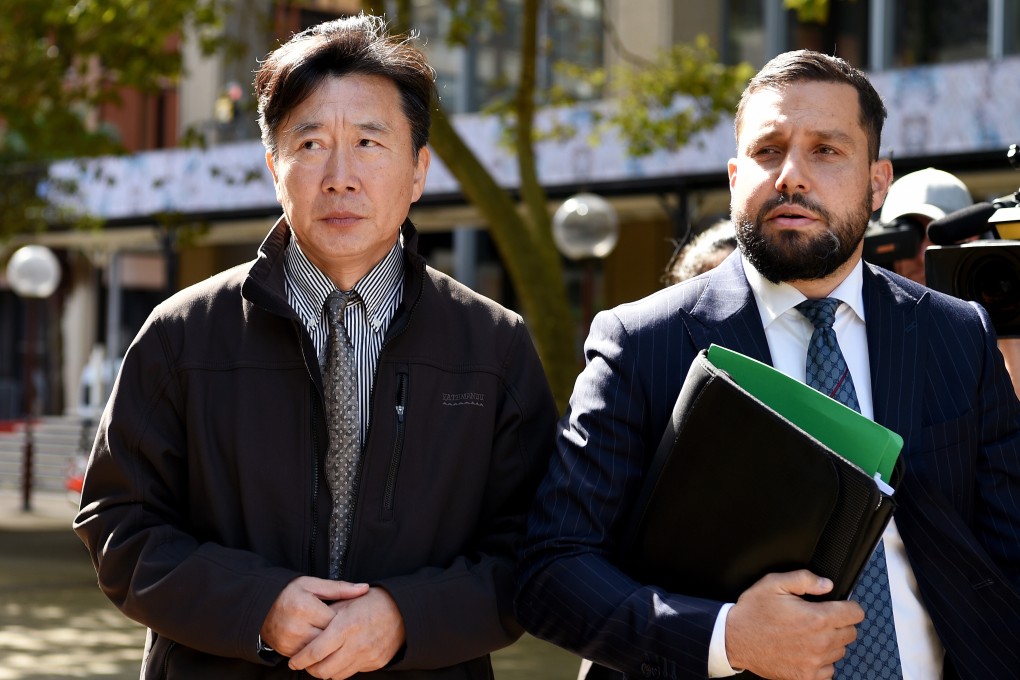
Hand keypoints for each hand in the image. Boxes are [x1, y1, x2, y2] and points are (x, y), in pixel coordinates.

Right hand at [260, 577, 369, 656]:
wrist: (261, 605)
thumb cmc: (290, 592)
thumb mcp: (313, 584)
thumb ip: (339, 588)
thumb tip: (365, 588)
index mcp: (306, 608)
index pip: (336, 622)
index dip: (346, 621)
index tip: (352, 618)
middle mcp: (297, 628)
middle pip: (329, 639)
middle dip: (340, 636)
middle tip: (349, 630)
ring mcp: (290, 642)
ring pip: (320, 651)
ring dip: (330, 646)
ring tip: (338, 638)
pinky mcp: (286, 651)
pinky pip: (308, 657)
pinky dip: (317, 652)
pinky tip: (324, 645)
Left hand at [288, 586, 405, 678]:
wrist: (402, 611)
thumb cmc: (372, 603)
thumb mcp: (347, 602)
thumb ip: (327, 616)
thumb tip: (307, 629)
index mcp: (345, 626)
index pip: (315, 652)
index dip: (300, 660)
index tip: (293, 661)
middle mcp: (356, 644)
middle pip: (323, 670)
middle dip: (310, 669)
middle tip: (306, 663)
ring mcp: (367, 656)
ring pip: (336, 675)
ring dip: (326, 670)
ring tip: (322, 661)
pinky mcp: (375, 663)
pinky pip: (352, 672)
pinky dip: (343, 668)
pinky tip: (341, 657)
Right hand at [725, 570, 863, 679]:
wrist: (733, 639)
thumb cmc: (753, 612)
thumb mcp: (774, 583)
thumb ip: (804, 579)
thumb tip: (827, 584)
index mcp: (816, 618)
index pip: (855, 614)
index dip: (848, 606)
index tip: (840, 605)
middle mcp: (820, 642)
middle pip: (851, 633)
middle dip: (839, 623)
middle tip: (818, 618)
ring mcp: (814, 663)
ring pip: (840, 651)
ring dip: (831, 642)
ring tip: (809, 634)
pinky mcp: (806, 676)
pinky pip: (829, 670)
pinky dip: (821, 661)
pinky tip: (805, 651)